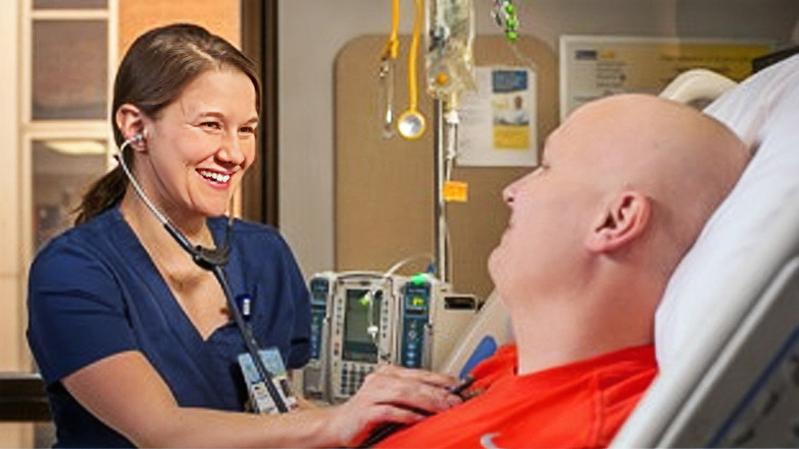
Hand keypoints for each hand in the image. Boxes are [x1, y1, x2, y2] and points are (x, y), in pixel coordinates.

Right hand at [324, 365, 461, 446]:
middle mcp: (381, 380)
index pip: (420, 373)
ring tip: (444, 408)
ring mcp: (372, 394)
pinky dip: (407, 415)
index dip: (441, 379)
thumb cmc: (367, 414)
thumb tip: (443, 398)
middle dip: (439, 391)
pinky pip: (390, 411)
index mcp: (388, 373)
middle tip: (456, 400)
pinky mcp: (366, 411)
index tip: (460, 386)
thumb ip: (412, 396)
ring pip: (405, 393)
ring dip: (427, 401)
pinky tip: (420, 419)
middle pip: (415, 383)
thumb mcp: (391, 400)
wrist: (337, 425)